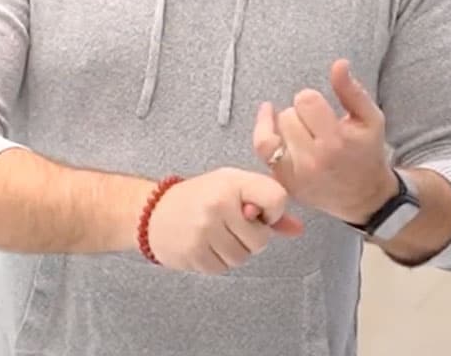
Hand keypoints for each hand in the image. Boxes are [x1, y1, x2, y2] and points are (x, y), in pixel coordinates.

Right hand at [148, 167, 303, 274]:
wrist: (153, 212)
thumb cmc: (200, 196)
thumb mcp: (232, 187)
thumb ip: (265, 203)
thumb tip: (298, 229)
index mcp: (232, 182)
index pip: (277, 199)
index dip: (274, 211)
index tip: (259, 212)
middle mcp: (219, 205)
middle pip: (261, 239)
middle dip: (252, 237)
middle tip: (232, 225)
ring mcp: (205, 231)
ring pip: (243, 257)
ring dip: (235, 250)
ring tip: (217, 234)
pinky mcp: (194, 254)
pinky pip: (224, 268)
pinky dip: (218, 260)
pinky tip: (205, 245)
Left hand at [253, 59, 396, 224]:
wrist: (364, 196)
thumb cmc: (367, 152)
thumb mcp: (370, 119)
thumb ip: (352, 91)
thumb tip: (338, 64)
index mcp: (336, 142)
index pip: (306, 101)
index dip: (312, 100)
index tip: (321, 109)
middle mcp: (312, 160)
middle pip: (289, 115)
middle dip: (302, 115)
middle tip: (317, 125)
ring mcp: (295, 174)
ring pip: (274, 131)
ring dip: (288, 126)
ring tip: (305, 133)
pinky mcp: (284, 181)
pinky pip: (262, 147)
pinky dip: (264, 130)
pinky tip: (269, 116)